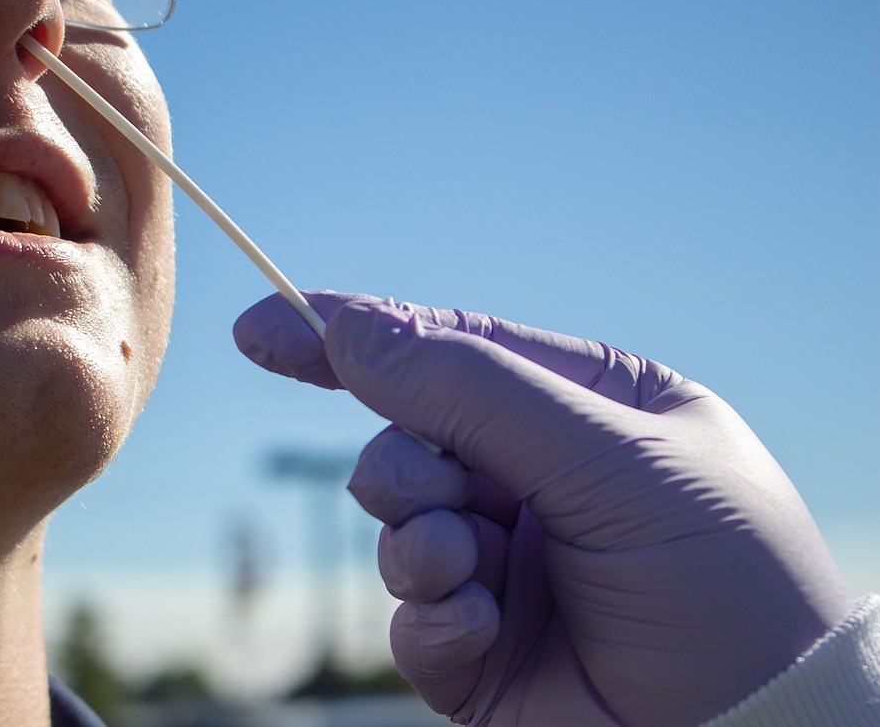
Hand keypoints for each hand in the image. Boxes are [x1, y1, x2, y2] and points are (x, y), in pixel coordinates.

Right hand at [234, 291, 849, 725]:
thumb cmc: (721, 577)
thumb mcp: (608, 456)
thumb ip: (471, 387)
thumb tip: (353, 328)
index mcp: (585, 408)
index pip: (450, 349)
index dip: (351, 336)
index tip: (260, 328)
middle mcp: (541, 481)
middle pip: (408, 438)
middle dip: (402, 463)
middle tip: (436, 489)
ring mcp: (509, 566)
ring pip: (397, 528)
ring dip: (416, 541)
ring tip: (466, 564)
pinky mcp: (483, 652)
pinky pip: (412, 620)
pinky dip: (433, 620)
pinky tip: (480, 628)